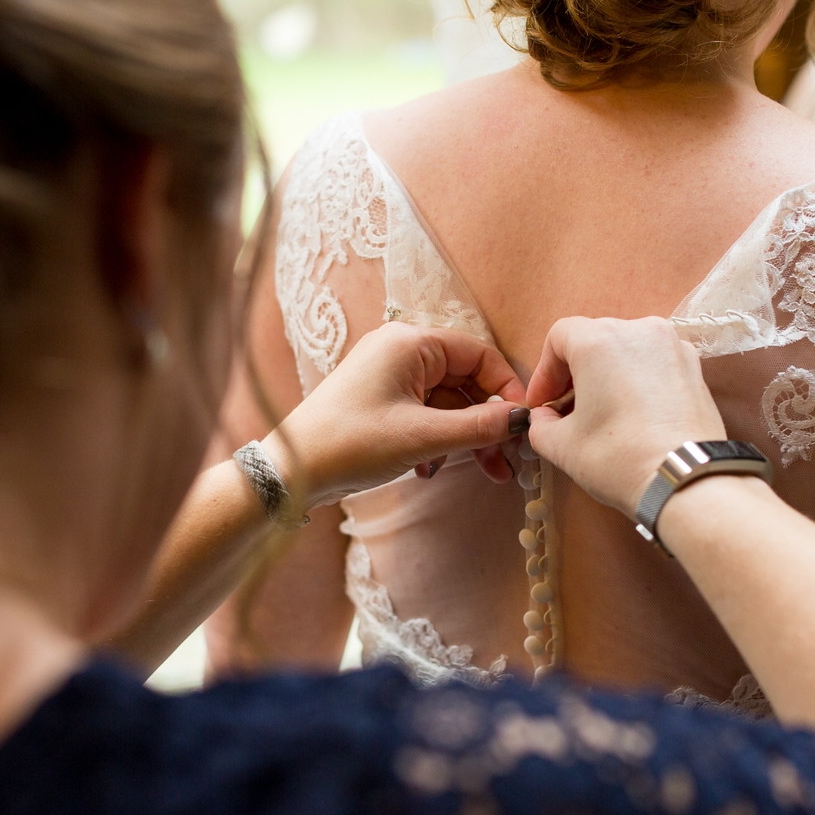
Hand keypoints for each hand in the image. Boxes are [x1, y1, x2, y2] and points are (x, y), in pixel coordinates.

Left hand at [268, 323, 529, 508]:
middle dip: (486, 421)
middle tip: (506, 460)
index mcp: (410, 342)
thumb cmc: (351, 444)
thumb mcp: (423, 437)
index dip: (505, 389)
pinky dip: (436, 439)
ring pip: (446, 401)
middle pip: (464, 379)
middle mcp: (400, 350)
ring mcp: (387, 374)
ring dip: (462, 436)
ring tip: (480, 471)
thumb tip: (520, 419)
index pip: (479, 354)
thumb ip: (478, 426)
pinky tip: (429, 469)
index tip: (521, 425)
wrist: (292, 471)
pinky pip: (424, 412)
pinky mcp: (379, 399)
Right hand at [525, 317, 725, 516]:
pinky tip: (634, 415)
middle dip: (575, 373)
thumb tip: (545, 417)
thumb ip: (540, 423)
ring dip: (608, 375)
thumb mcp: (561, 446)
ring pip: (627, 350)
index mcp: (599, 340)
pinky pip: (655, 363)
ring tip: (601, 413)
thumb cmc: (618, 457)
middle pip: (594, 339)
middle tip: (565, 410)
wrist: (685, 479)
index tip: (542, 404)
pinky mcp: (695, 367)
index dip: (544, 371)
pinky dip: (638, 380)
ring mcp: (672, 346)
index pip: (559, 337)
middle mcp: (638, 330)